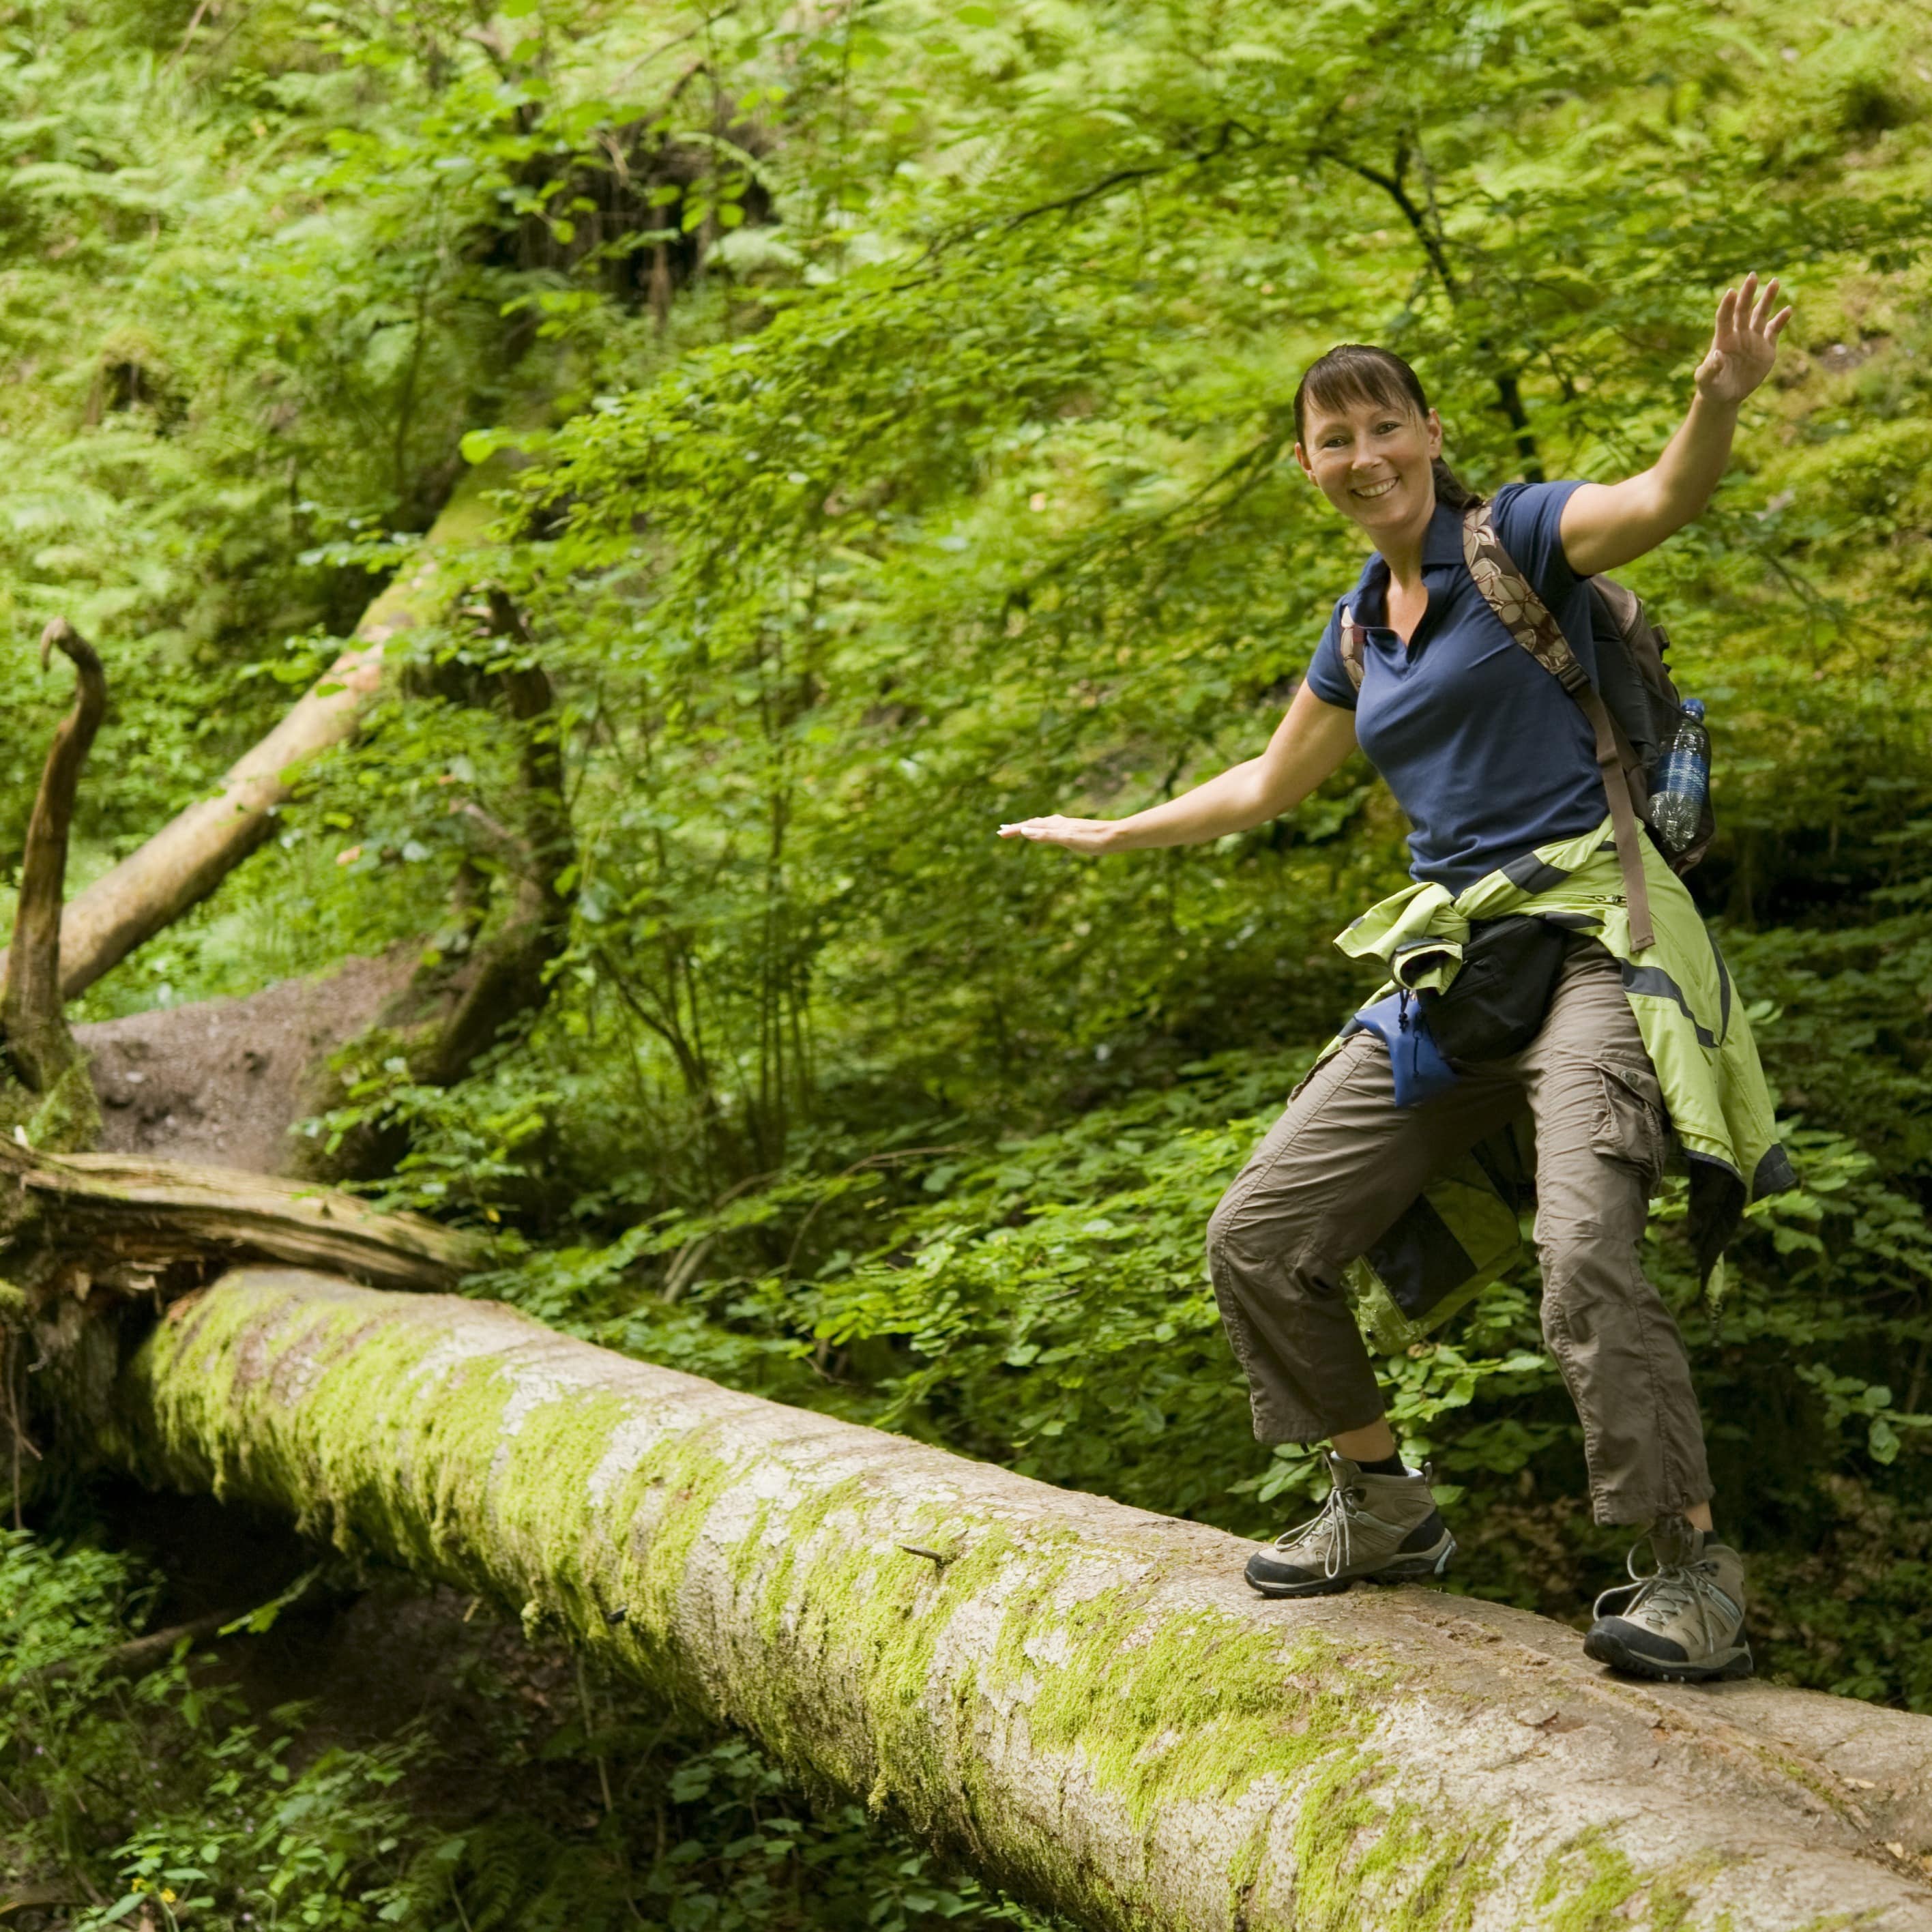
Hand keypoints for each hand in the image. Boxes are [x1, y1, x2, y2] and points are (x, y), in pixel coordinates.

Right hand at [996, 815, 1116, 854]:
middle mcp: (1059, 823)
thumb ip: (1047, 836)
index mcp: (1056, 825)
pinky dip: (1042, 829)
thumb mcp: (1068, 840)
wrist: (1116, 836)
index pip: (1029, 826)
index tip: (999, 833)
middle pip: (1033, 823)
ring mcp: (1067, 825)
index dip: (1014, 830)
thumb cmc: (1093, 840)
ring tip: (1020, 829)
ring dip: (1029, 827)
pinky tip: (1047, 831)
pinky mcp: (1074, 829)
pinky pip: (1051, 827)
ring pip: (1042, 824)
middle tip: (1003, 830)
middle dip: (1018, 827)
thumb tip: (1025, 832)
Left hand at [1693, 271, 1791, 405]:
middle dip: (1748, 293)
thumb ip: (1709, 369)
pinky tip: (1788, 309)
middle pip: (1743, 310)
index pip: (1725, 318)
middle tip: (1752, 276)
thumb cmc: (1711, 387)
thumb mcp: (1705, 382)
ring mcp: (1753, 339)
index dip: (1728, 305)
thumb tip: (1717, 355)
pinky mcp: (1766, 348)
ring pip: (1761, 315)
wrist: (1725, 396)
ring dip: (1767, 299)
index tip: (1731, 292)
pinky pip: (1775, 330)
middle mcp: (1738, 335)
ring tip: (1774, 282)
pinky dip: (1781, 320)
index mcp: (1722, 340)